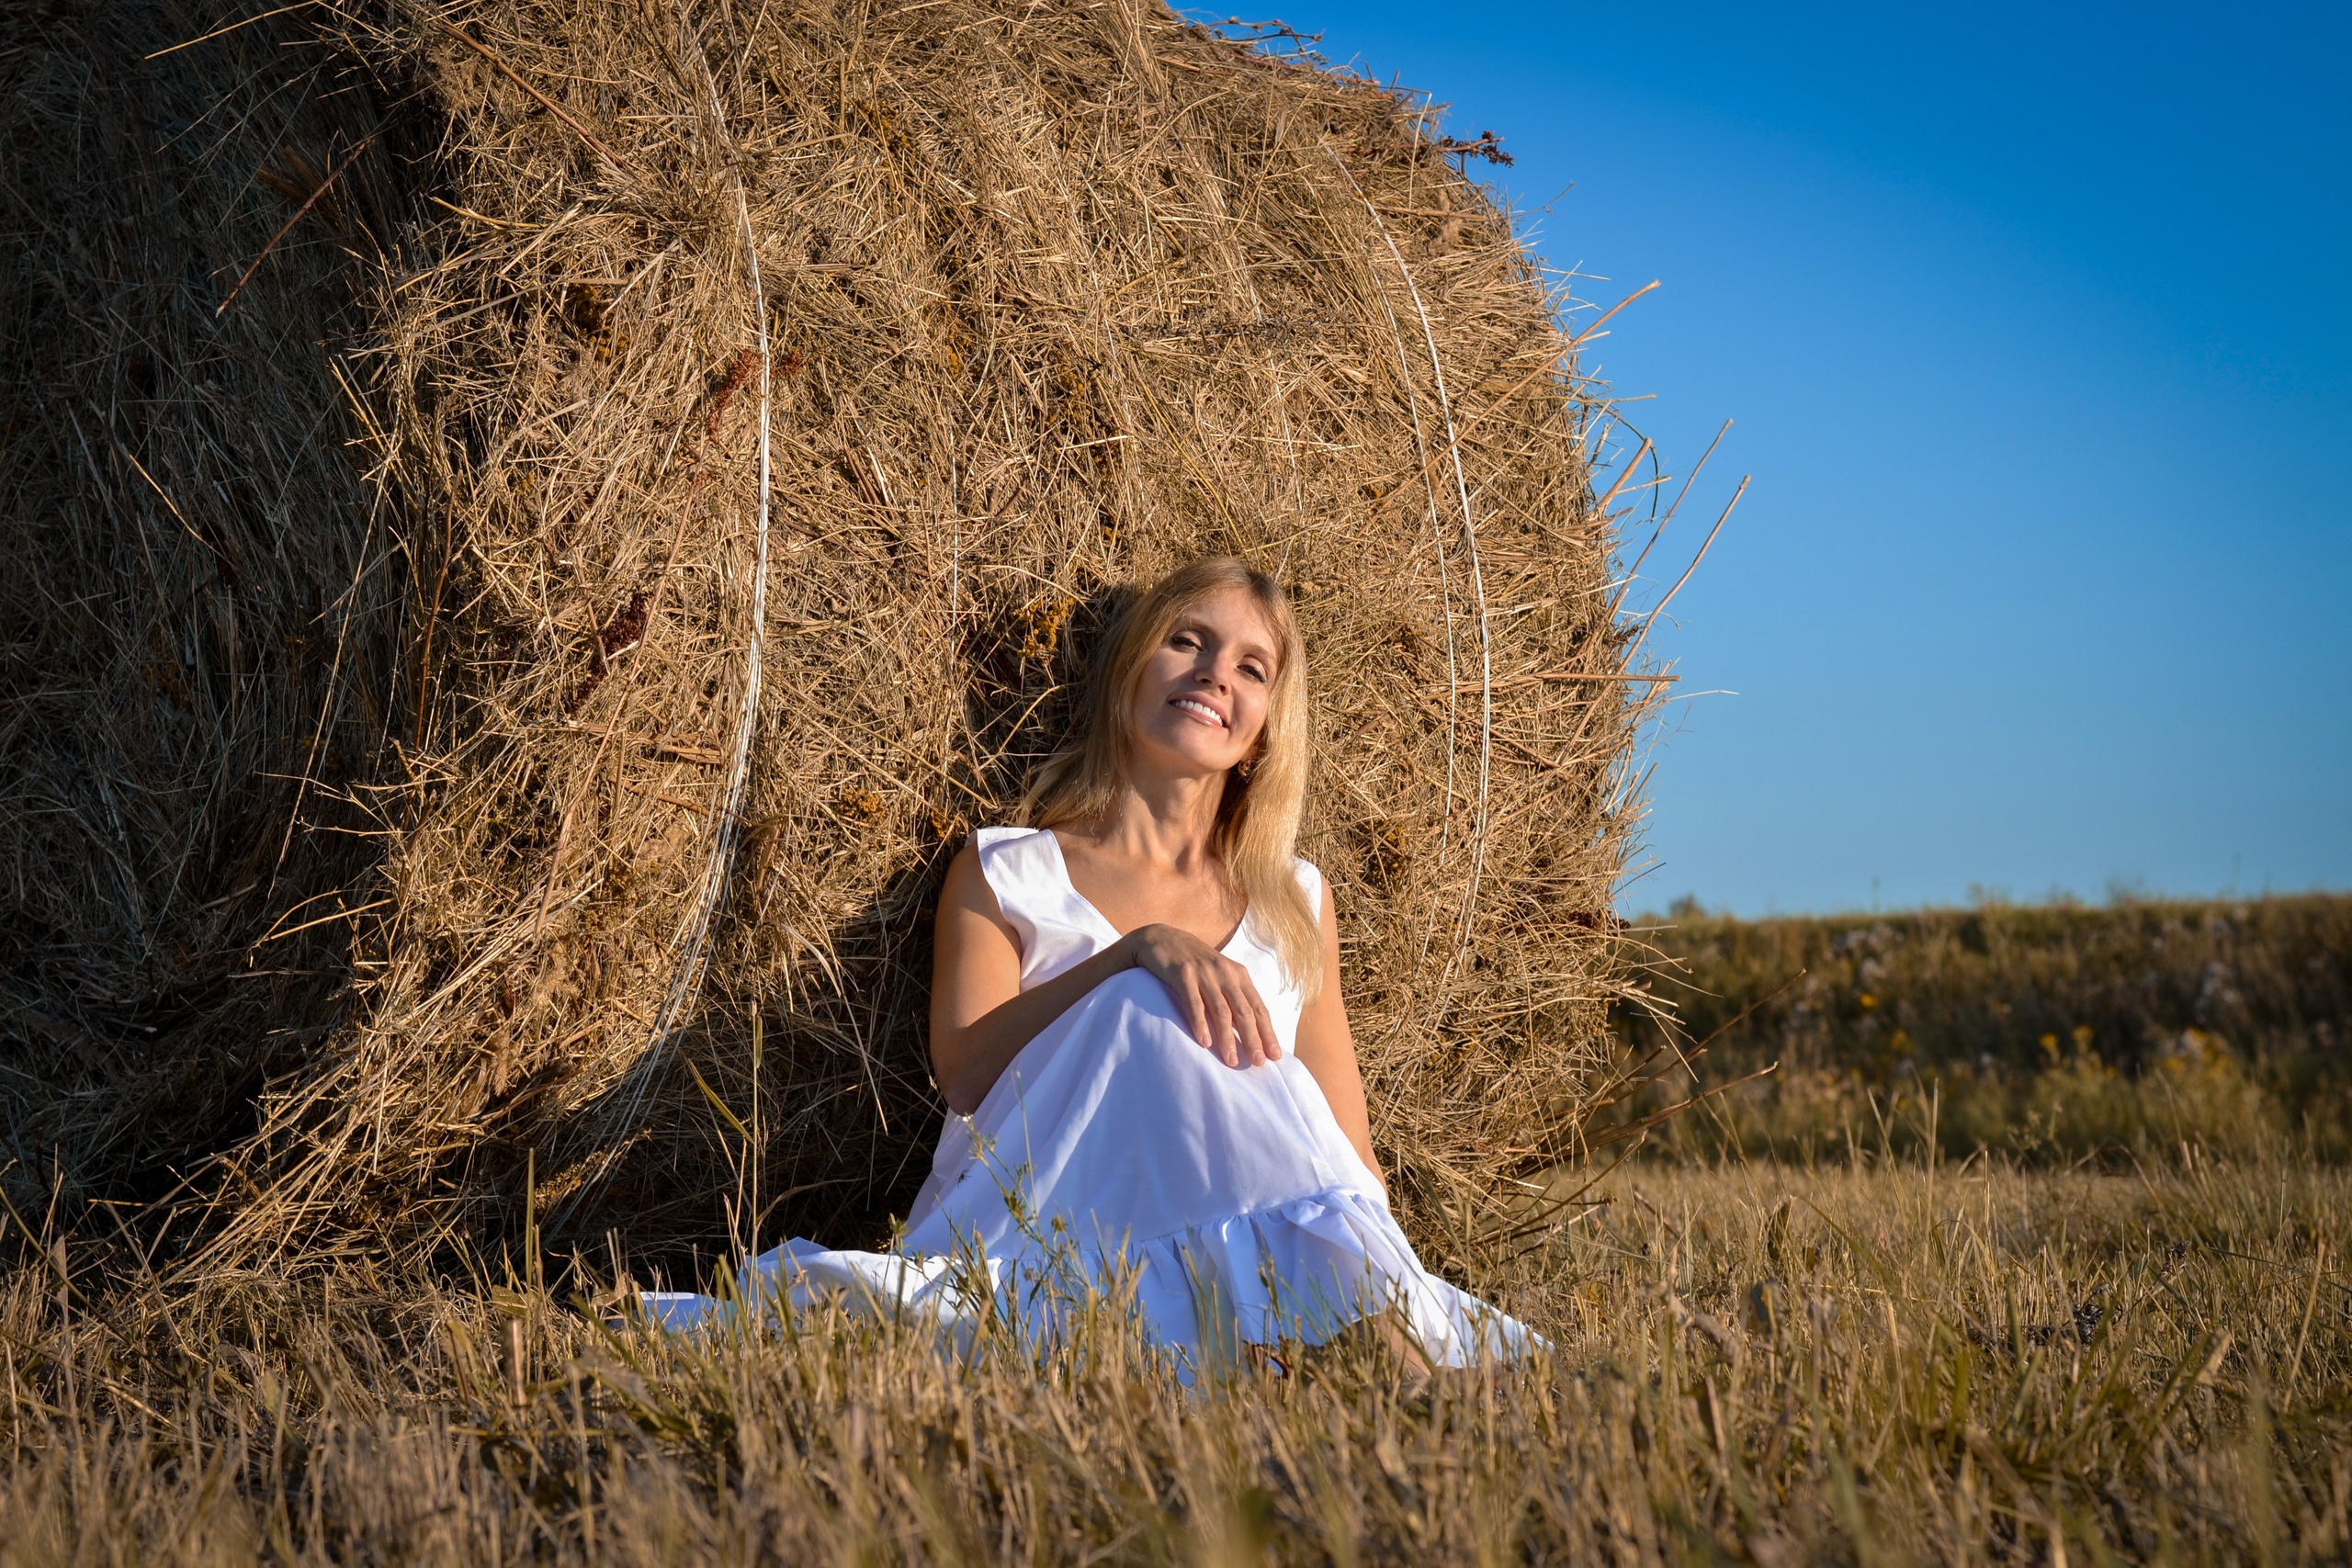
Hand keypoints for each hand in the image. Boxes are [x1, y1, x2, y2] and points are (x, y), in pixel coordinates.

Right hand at [1120, 924, 1279, 1067]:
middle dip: (1253, 1038)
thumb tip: (1250, 1029)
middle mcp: (1225, 973)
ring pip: (1221, 1010)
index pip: (1258, 1007)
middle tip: (1258, 1062)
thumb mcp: (1219, 974)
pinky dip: (1200, 1023)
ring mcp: (1204, 973)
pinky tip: (1204, 1042)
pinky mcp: (1183, 974)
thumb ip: (1233, 996)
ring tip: (1232, 1061)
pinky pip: (1194, 1003)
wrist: (1162, 938)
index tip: (1275, 1055)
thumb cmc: (1194, 963)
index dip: (1267, 1032)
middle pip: (1243, 1011)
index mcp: (1238, 975)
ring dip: (1228, 1038)